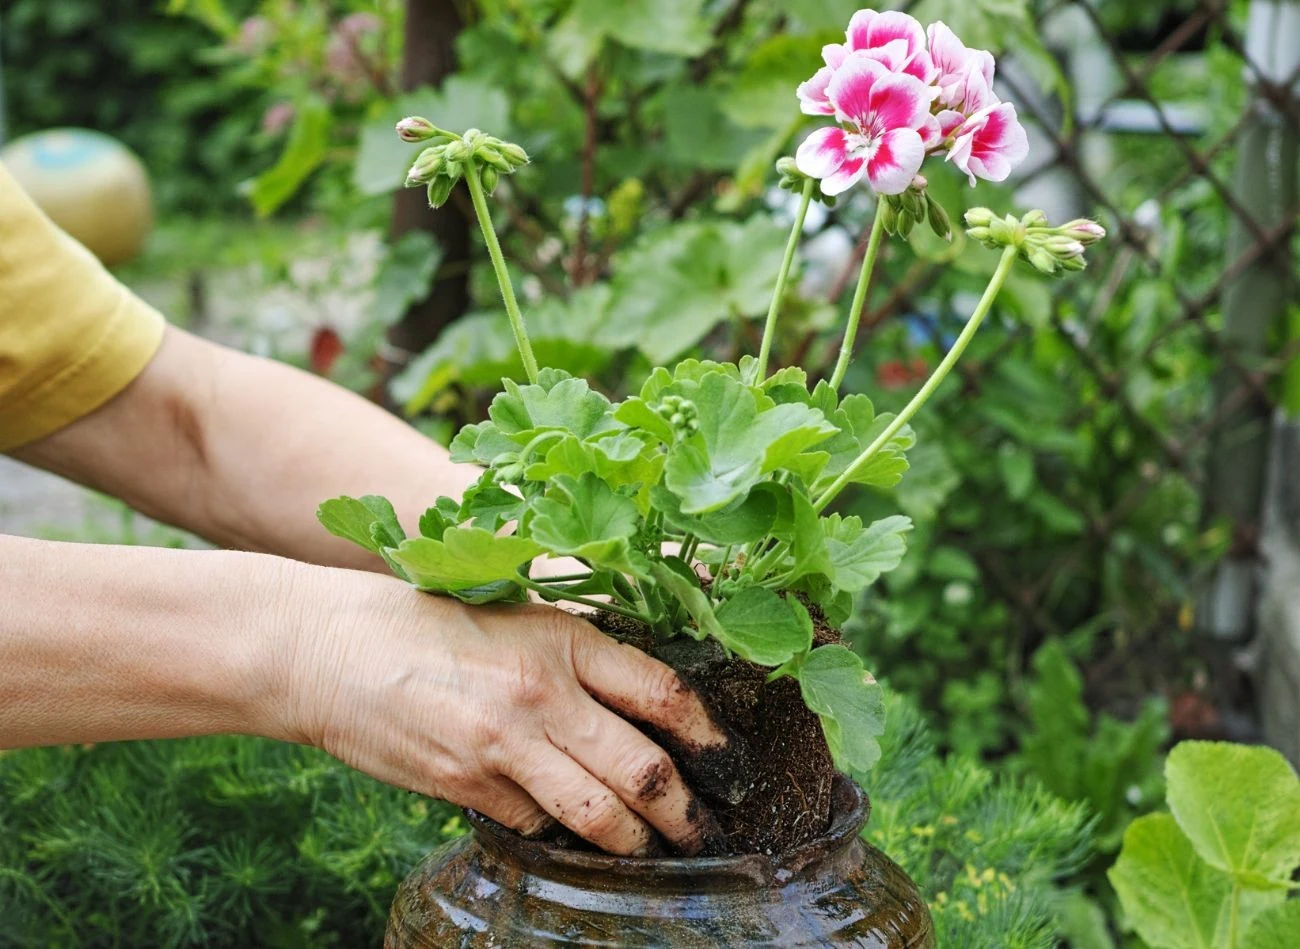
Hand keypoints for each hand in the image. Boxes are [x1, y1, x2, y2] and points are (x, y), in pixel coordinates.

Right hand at [281, 569, 727, 855]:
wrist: (328, 649)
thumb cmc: (426, 622)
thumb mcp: (516, 614)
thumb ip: (579, 656)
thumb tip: (642, 709)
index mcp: (564, 639)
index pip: (664, 694)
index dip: (709, 735)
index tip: (726, 759)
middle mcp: (543, 695)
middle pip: (645, 770)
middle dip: (685, 814)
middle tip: (705, 831)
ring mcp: (504, 747)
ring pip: (598, 815)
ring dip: (635, 843)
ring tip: (655, 852)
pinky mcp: (467, 786)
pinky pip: (535, 824)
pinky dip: (560, 834)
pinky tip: (575, 838)